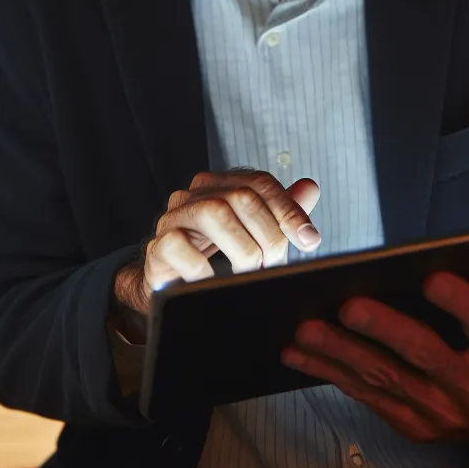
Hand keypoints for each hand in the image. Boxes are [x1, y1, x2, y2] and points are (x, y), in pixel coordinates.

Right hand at [114, 169, 320, 316]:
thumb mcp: (254, 234)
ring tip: (251, 272)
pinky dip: (203, 267)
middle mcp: (197, 194)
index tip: (309, 240)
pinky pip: (179, 245)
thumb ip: (281, 211)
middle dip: (268, 235)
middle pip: (242, 197)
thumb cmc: (216, 257)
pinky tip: (215, 280)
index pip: (261, 183)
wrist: (172, 284)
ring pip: (214, 213)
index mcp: (222, 185)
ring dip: (243, 249)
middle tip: (274, 264)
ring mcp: (174, 217)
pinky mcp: (158, 244)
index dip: (289, 210)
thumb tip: (310, 188)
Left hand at [281, 267, 468, 442]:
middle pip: (423, 355)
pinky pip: (368, 396)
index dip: (461, 302)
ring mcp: (439, 410)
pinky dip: (332, 375)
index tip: (432, 275)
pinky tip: (298, 352)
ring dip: (341, 354)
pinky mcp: (413, 423)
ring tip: (304, 327)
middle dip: (384, 330)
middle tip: (348, 305)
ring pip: (385, 376)